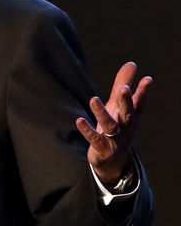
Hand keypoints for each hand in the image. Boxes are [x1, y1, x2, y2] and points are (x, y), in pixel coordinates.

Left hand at [75, 62, 151, 186]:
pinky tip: (79, 120)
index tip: (147, 79)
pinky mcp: (103, 149)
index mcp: (130, 117)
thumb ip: (122, 84)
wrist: (113, 162)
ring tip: (93, 99)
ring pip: (110, 125)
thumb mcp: (118, 106)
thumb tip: (132, 63)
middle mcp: (126, 127)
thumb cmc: (116, 128)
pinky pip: (95, 139)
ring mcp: (115, 139)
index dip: (143, 91)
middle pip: (128, 113)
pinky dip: (87, 130)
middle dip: (127, 102)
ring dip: (102, 113)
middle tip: (125, 89)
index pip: (139, 103)